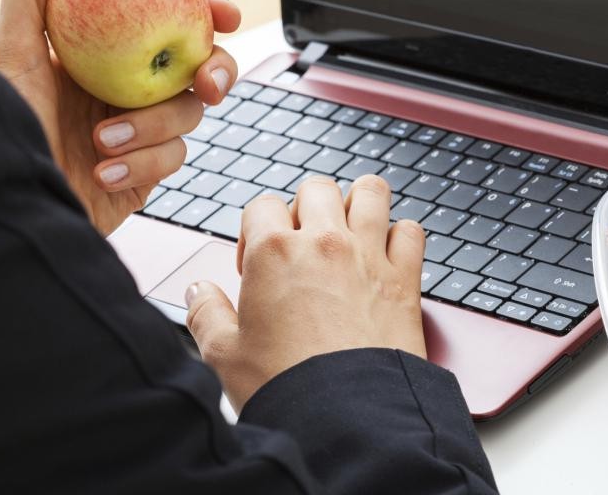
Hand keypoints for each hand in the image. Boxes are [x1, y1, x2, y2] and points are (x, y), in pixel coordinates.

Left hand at [0, 0, 241, 235]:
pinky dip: (141, 164)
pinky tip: (104, 171)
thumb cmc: (4, 124)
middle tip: (205, 82)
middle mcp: (130, 86)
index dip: (207, 9)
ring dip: (152, 128)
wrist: (8, 199)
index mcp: (109, 52)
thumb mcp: (12, 48)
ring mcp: (142, 129)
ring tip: (103, 139)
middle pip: (201, 66)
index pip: (171, 18)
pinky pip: (172, 159)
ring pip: (190, 115)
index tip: (224, 12)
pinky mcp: (147, 171)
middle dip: (217, 71)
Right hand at [185, 174, 427, 411]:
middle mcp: (324, 243)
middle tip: (301, 243)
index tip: (257, 262)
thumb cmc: (286, 388)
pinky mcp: (404, 278)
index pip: (262, 205)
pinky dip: (402, 236)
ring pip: (371, 192)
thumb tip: (197, 292)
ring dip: (359, 202)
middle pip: (317, 188)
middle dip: (306, 207)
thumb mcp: (225, 355)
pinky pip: (411, 231)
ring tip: (349, 227)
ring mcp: (369, 256)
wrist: (347, 419)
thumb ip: (206, 315)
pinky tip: (387, 256)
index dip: (255, 230)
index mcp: (274, 253)